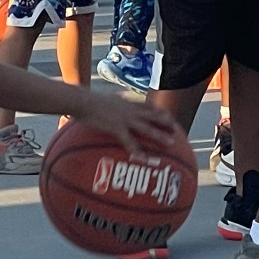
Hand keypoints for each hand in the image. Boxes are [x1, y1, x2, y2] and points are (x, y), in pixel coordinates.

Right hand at [71, 94, 185, 155]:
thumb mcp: (104, 100)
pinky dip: (136, 149)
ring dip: (159, 135)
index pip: (147, 107)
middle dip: (166, 122)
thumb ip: (111, 106)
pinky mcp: (116, 127)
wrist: (81, 100)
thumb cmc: (88, 102)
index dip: (159, 112)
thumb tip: (111, 110)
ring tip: (171, 143)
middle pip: (152, 116)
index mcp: (127, 104)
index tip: (170, 117)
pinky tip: (142, 158)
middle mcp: (129, 110)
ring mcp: (124, 119)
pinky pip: (128, 141)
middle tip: (177, 129)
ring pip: (147, 128)